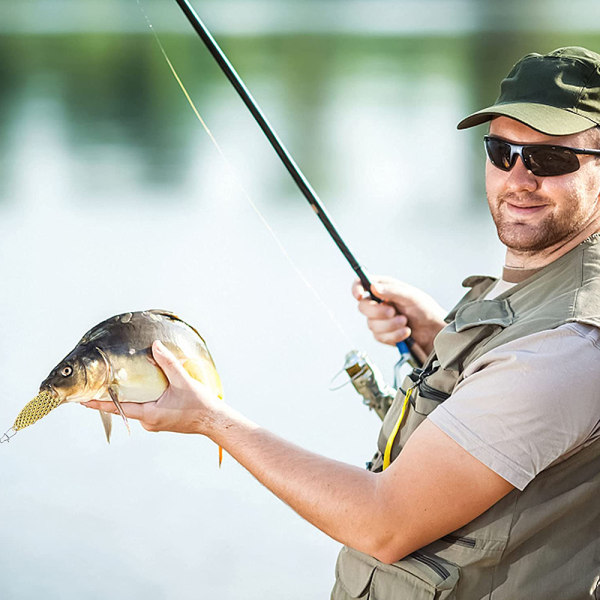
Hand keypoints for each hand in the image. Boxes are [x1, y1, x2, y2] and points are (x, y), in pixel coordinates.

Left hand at [82, 341, 222, 435]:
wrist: (214, 421)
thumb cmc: (199, 405)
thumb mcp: (182, 382)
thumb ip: (167, 363)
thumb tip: (154, 347)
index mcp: (149, 414)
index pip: (118, 408)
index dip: (99, 403)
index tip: (82, 400)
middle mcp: (149, 422)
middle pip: (126, 407)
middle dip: (117, 395)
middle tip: (105, 383)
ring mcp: (155, 423)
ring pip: (138, 407)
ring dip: (134, 396)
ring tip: (132, 383)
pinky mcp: (162, 422)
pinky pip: (148, 409)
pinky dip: (145, 399)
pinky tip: (153, 390)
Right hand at [352, 276, 446, 354]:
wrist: (433, 331)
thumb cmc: (425, 309)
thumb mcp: (410, 296)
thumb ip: (392, 291)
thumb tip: (374, 287)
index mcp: (384, 288)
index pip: (361, 284)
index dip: (356, 288)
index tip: (360, 295)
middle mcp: (379, 302)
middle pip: (363, 307)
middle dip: (378, 312)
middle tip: (393, 312)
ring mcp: (379, 319)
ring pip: (371, 324)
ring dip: (390, 325)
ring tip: (405, 323)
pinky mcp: (383, 334)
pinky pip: (379, 336)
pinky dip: (393, 335)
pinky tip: (405, 332)